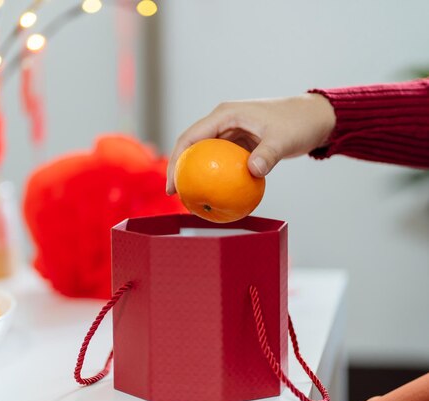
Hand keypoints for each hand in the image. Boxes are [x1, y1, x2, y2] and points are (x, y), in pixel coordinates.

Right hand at [165, 93, 335, 194]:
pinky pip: (221, 161)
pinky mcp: (239, 142)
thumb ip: (267, 155)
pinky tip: (215, 196)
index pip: (191, 137)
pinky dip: (216, 176)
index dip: (176, 160)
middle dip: (179, 169)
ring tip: (189, 197)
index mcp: (225, 114)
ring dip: (195, 173)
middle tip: (174, 195)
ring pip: (204, 154)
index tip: (173, 184)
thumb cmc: (299, 123)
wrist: (315, 117)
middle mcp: (223, 121)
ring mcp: (230, 132)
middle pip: (191, 146)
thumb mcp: (283, 140)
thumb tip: (252, 172)